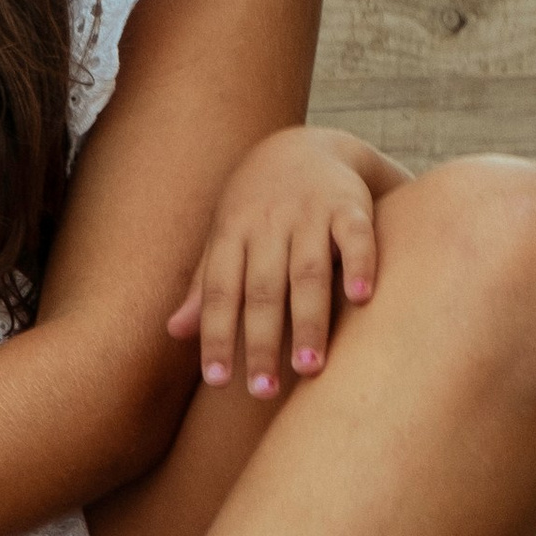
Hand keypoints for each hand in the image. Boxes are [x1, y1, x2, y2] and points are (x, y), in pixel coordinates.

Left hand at [167, 126, 380, 398]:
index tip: (218, 380)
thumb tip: (173, 333)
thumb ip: (205, 285)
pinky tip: (362, 299)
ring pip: (307, 271)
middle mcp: (268, 224)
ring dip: (307, 319)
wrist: (307, 145)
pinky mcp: (351, 206)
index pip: (219, 291)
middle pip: (262, 289)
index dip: (216, 335)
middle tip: (264, 390)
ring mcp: (310, 214)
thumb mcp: (224, 237)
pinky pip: (356, 237)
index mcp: (232, 234)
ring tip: (309, 367)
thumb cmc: (257, 207)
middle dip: (261, 341)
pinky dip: (359, 265)